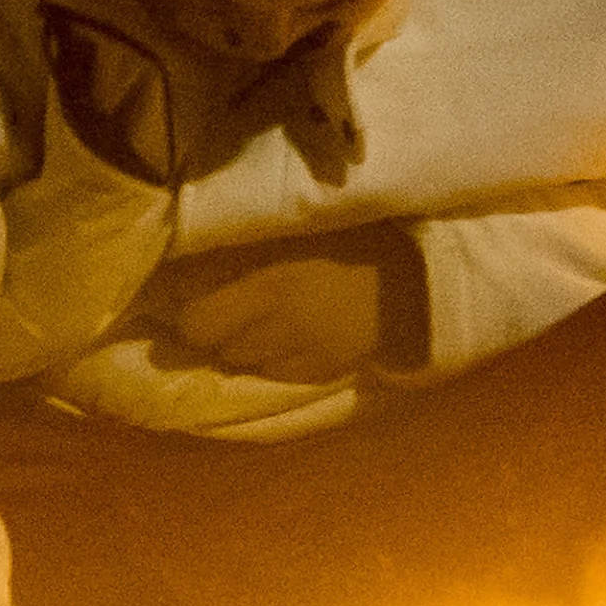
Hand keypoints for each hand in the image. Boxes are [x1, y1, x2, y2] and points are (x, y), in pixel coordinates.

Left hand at [171, 224, 420, 382]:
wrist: (419, 267)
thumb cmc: (354, 234)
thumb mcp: (292, 231)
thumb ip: (242, 247)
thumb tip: (186, 263)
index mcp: (271, 287)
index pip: (199, 323)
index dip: (191, 315)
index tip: (193, 301)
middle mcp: (283, 329)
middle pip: (221, 349)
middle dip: (218, 332)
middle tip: (226, 311)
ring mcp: (308, 354)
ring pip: (249, 365)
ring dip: (246, 348)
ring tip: (261, 323)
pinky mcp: (331, 369)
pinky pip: (282, 374)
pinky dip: (277, 360)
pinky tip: (291, 339)